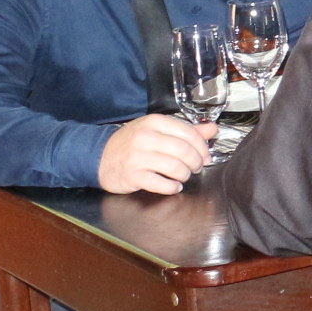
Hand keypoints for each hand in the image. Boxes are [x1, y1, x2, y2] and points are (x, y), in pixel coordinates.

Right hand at [100, 114, 214, 194]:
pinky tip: (173, 186)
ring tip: (183, 176)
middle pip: (184, 151)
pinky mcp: (133, 176)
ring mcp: (138, 157)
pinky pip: (161, 184)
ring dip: (185, 175)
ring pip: (175, 168)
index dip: (202, 147)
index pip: (189, 133)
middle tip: (196, 167)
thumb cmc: (131, 143)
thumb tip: (212, 129)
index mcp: (154, 122)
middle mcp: (145, 137)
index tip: (205, 156)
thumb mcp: (156, 130)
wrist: (99, 157)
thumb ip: (186, 130)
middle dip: (196, 162)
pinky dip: (172, 187)